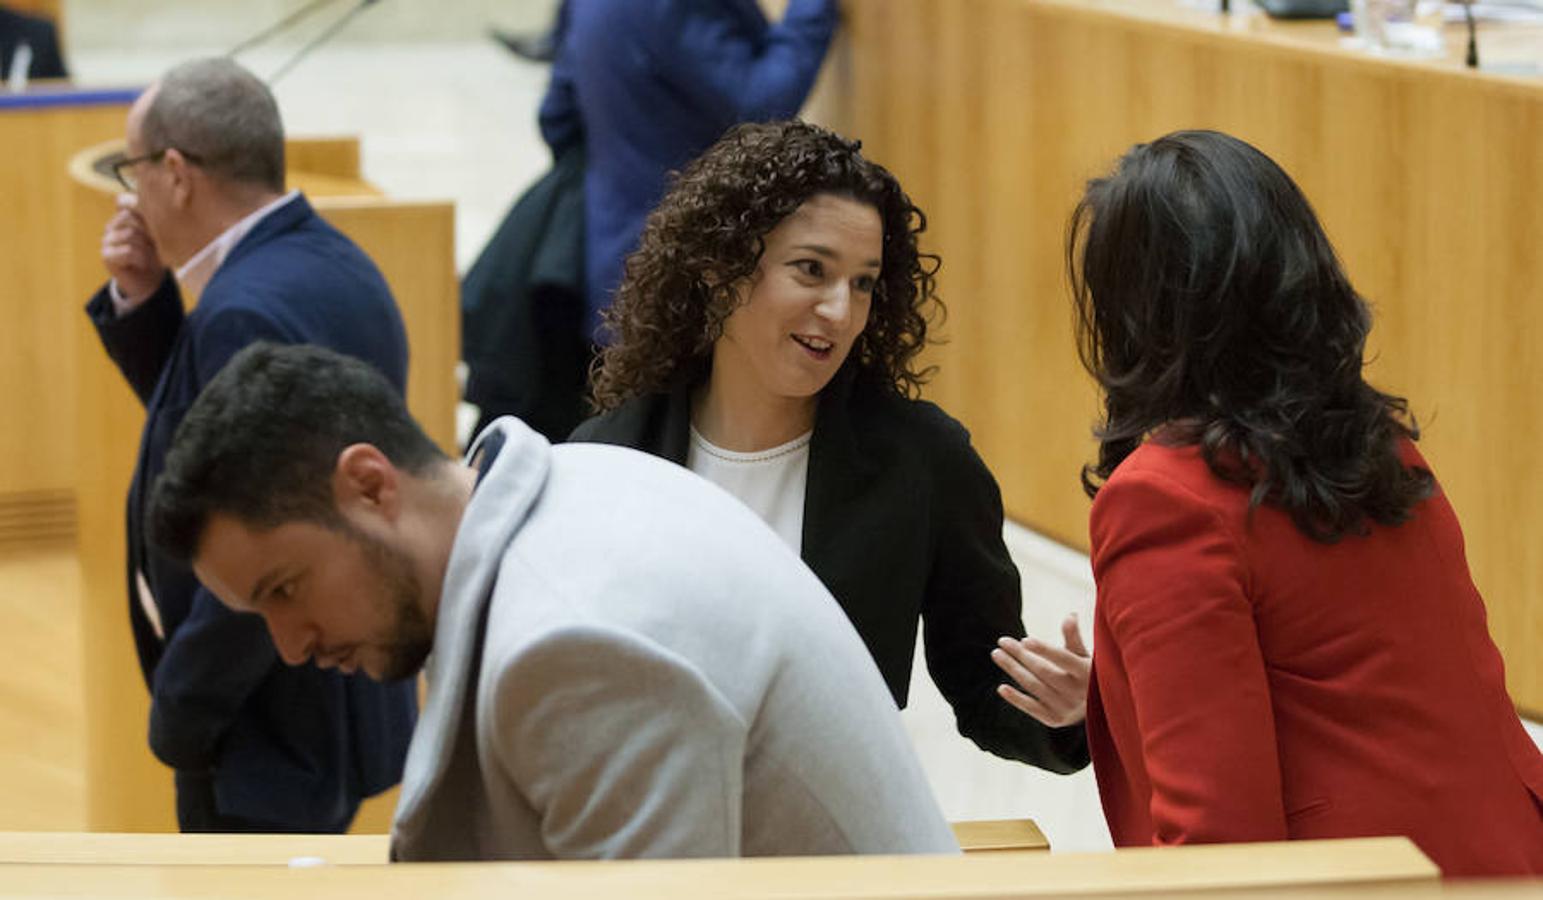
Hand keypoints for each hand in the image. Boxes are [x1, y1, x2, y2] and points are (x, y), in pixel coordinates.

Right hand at [101, 193, 165, 306]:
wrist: (151, 281)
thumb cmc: (157, 253)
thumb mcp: (158, 231)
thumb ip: (153, 216)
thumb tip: (161, 200)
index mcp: (123, 215)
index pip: (122, 201)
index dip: (139, 209)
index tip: (154, 223)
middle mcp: (111, 225)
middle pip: (129, 217)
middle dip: (148, 231)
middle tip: (154, 244)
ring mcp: (106, 239)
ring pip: (130, 234)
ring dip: (146, 246)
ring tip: (149, 254)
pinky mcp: (106, 255)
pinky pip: (127, 250)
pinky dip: (140, 257)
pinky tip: (142, 262)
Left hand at [990, 613, 1089, 727]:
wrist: (1100, 708)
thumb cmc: (1087, 673)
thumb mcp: (1085, 655)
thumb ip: (1074, 638)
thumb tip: (1070, 615)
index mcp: (1088, 673)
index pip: (1064, 659)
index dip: (1044, 649)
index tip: (1024, 640)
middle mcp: (1078, 693)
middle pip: (1044, 671)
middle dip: (1021, 655)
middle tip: (1002, 641)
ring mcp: (1066, 708)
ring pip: (1034, 687)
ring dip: (1013, 670)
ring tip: (997, 654)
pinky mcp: (1055, 719)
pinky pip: (1032, 708)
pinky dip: (1016, 698)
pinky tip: (1001, 687)